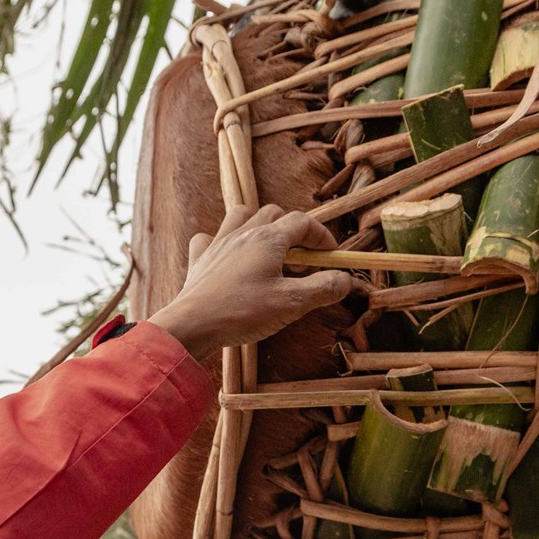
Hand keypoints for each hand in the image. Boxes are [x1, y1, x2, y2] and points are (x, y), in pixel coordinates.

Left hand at [148, 205, 351, 361]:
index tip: (331, 254)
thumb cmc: (243, 312)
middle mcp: (243, 233)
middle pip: (273, 213)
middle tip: (302, 256)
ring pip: (241, 215)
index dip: (321, 235)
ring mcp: (218, 244)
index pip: (302, 222)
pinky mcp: (200, 260)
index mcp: (268, 239)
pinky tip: (226, 255)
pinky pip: (208, 238)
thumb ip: (323, 288)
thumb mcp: (293, 303)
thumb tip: (345, 279)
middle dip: (293, 228)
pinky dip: (220, 241)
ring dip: (258, 223)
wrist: (193, 325)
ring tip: (268, 246)